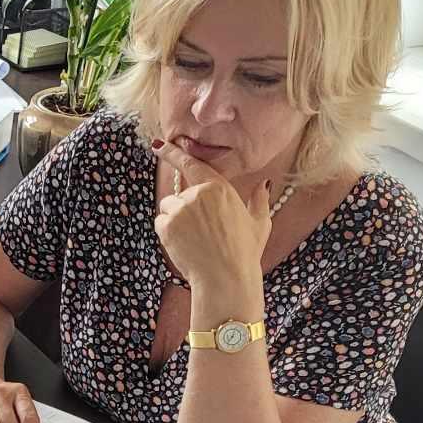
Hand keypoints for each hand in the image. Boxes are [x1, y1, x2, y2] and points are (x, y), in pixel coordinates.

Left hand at [152, 142, 271, 295]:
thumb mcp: (260, 223)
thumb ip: (258, 200)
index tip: (158, 145)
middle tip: (202, 231)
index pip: (192, 164)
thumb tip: (263, 184)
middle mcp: (197, 194)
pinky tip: (184, 244)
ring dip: (175, 219)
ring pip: (168, 208)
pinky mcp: (166, 226)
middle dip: (186, 209)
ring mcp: (180, 209)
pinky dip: (168, 232)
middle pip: (179, 195)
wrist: (225, 277)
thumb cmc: (244, 252)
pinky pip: (161, 223)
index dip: (173, 153)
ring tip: (194, 238)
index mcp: (219, 188)